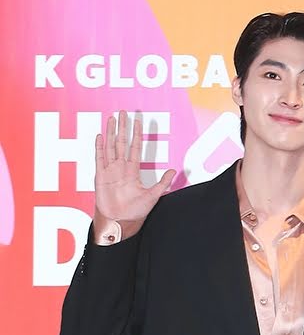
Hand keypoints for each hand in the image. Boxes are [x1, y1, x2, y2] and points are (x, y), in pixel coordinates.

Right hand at [93, 110, 175, 236]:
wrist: (120, 222)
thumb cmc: (135, 212)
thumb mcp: (153, 196)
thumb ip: (163, 183)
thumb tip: (174, 171)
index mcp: (133, 171)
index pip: (135, 147)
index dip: (136, 134)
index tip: (138, 121)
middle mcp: (121, 168)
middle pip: (121, 142)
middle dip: (122, 127)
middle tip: (123, 112)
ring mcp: (110, 171)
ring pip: (110, 146)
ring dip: (111, 132)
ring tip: (111, 118)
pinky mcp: (100, 176)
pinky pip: (99, 159)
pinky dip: (99, 147)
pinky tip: (100, 135)